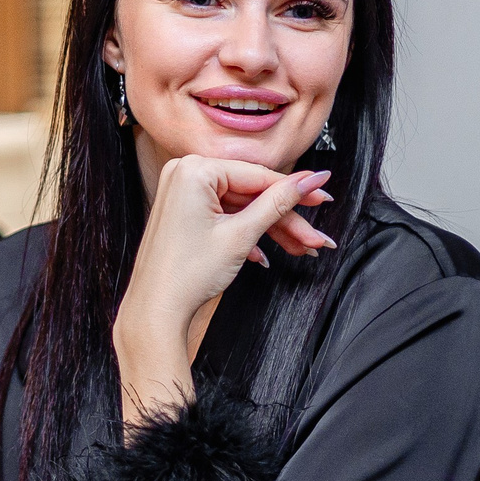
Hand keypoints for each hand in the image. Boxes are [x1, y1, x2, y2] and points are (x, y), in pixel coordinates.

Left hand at [114, 156, 333, 419]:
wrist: (155, 311)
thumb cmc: (188, 274)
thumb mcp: (241, 235)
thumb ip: (278, 203)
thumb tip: (312, 179)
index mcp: (195, 169)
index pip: (258, 176)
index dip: (296, 190)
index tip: (324, 194)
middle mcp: (185, 173)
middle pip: (251, 193)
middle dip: (286, 220)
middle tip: (316, 239)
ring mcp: (182, 193)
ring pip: (241, 208)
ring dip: (271, 231)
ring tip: (301, 250)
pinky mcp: (183, 213)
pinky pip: (223, 216)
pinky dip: (245, 235)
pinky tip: (264, 256)